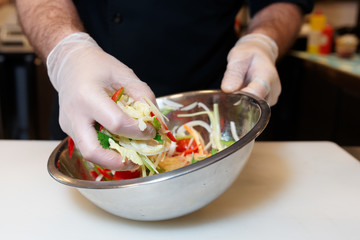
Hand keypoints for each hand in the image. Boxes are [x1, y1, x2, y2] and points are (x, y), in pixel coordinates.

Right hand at [47, 33, 155, 169]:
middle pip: (92, 151)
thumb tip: (154, 119)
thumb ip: (142, 95)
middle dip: (116, 162)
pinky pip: (87, 145)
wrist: (70, 64)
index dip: (137, 131)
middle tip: (135, 162)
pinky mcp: (68, 130)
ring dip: (110, 160)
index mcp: (88, 95)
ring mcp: (68, 125)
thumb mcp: (125, 74)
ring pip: (88, 153)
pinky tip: (118, 145)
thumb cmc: (98, 66)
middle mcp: (74, 114)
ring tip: (130, 157)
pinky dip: (104, 150)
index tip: (151, 132)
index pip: (115, 123)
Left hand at [221, 33, 280, 105]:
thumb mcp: (237, 57)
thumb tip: (228, 89)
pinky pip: (254, 108)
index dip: (241, 98)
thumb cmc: (248, 55)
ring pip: (253, 108)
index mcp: (267, 76)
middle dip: (239, 101)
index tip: (231, 95)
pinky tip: (240, 93)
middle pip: (254, 105)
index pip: (256, 94)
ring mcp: (270, 98)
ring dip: (241, 102)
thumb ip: (233, 73)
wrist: (259, 54)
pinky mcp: (266, 103)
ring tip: (236, 88)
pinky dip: (244, 103)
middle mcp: (272, 90)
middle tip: (229, 91)